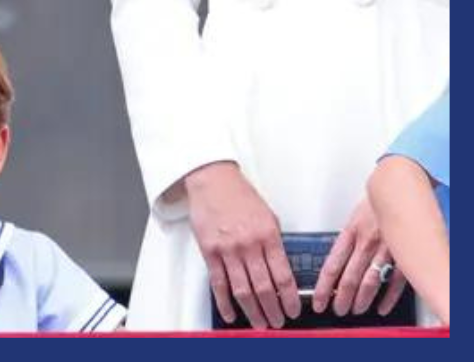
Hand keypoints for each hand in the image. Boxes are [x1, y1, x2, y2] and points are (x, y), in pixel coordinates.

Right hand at [185, 161, 300, 328]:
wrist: (212, 179)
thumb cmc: (240, 195)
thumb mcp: (268, 216)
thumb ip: (274, 244)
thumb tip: (281, 272)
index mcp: (268, 235)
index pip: (283, 277)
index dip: (289, 300)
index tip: (293, 311)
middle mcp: (249, 244)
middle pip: (264, 289)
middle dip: (273, 312)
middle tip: (277, 323)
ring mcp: (228, 249)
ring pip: (243, 291)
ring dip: (253, 312)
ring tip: (259, 324)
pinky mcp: (209, 250)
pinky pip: (218, 283)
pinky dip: (225, 302)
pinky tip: (231, 313)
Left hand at [311, 198, 407, 316]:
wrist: (394, 189)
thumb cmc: (372, 205)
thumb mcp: (352, 220)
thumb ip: (346, 242)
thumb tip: (335, 264)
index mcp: (349, 233)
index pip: (331, 265)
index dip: (323, 286)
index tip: (318, 300)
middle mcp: (365, 242)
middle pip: (350, 277)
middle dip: (342, 298)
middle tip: (337, 310)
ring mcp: (385, 250)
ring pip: (370, 281)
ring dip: (362, 299)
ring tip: (355, 310)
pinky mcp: (403, 254)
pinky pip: (396, 280)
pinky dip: (389, 296)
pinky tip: (382, 307)